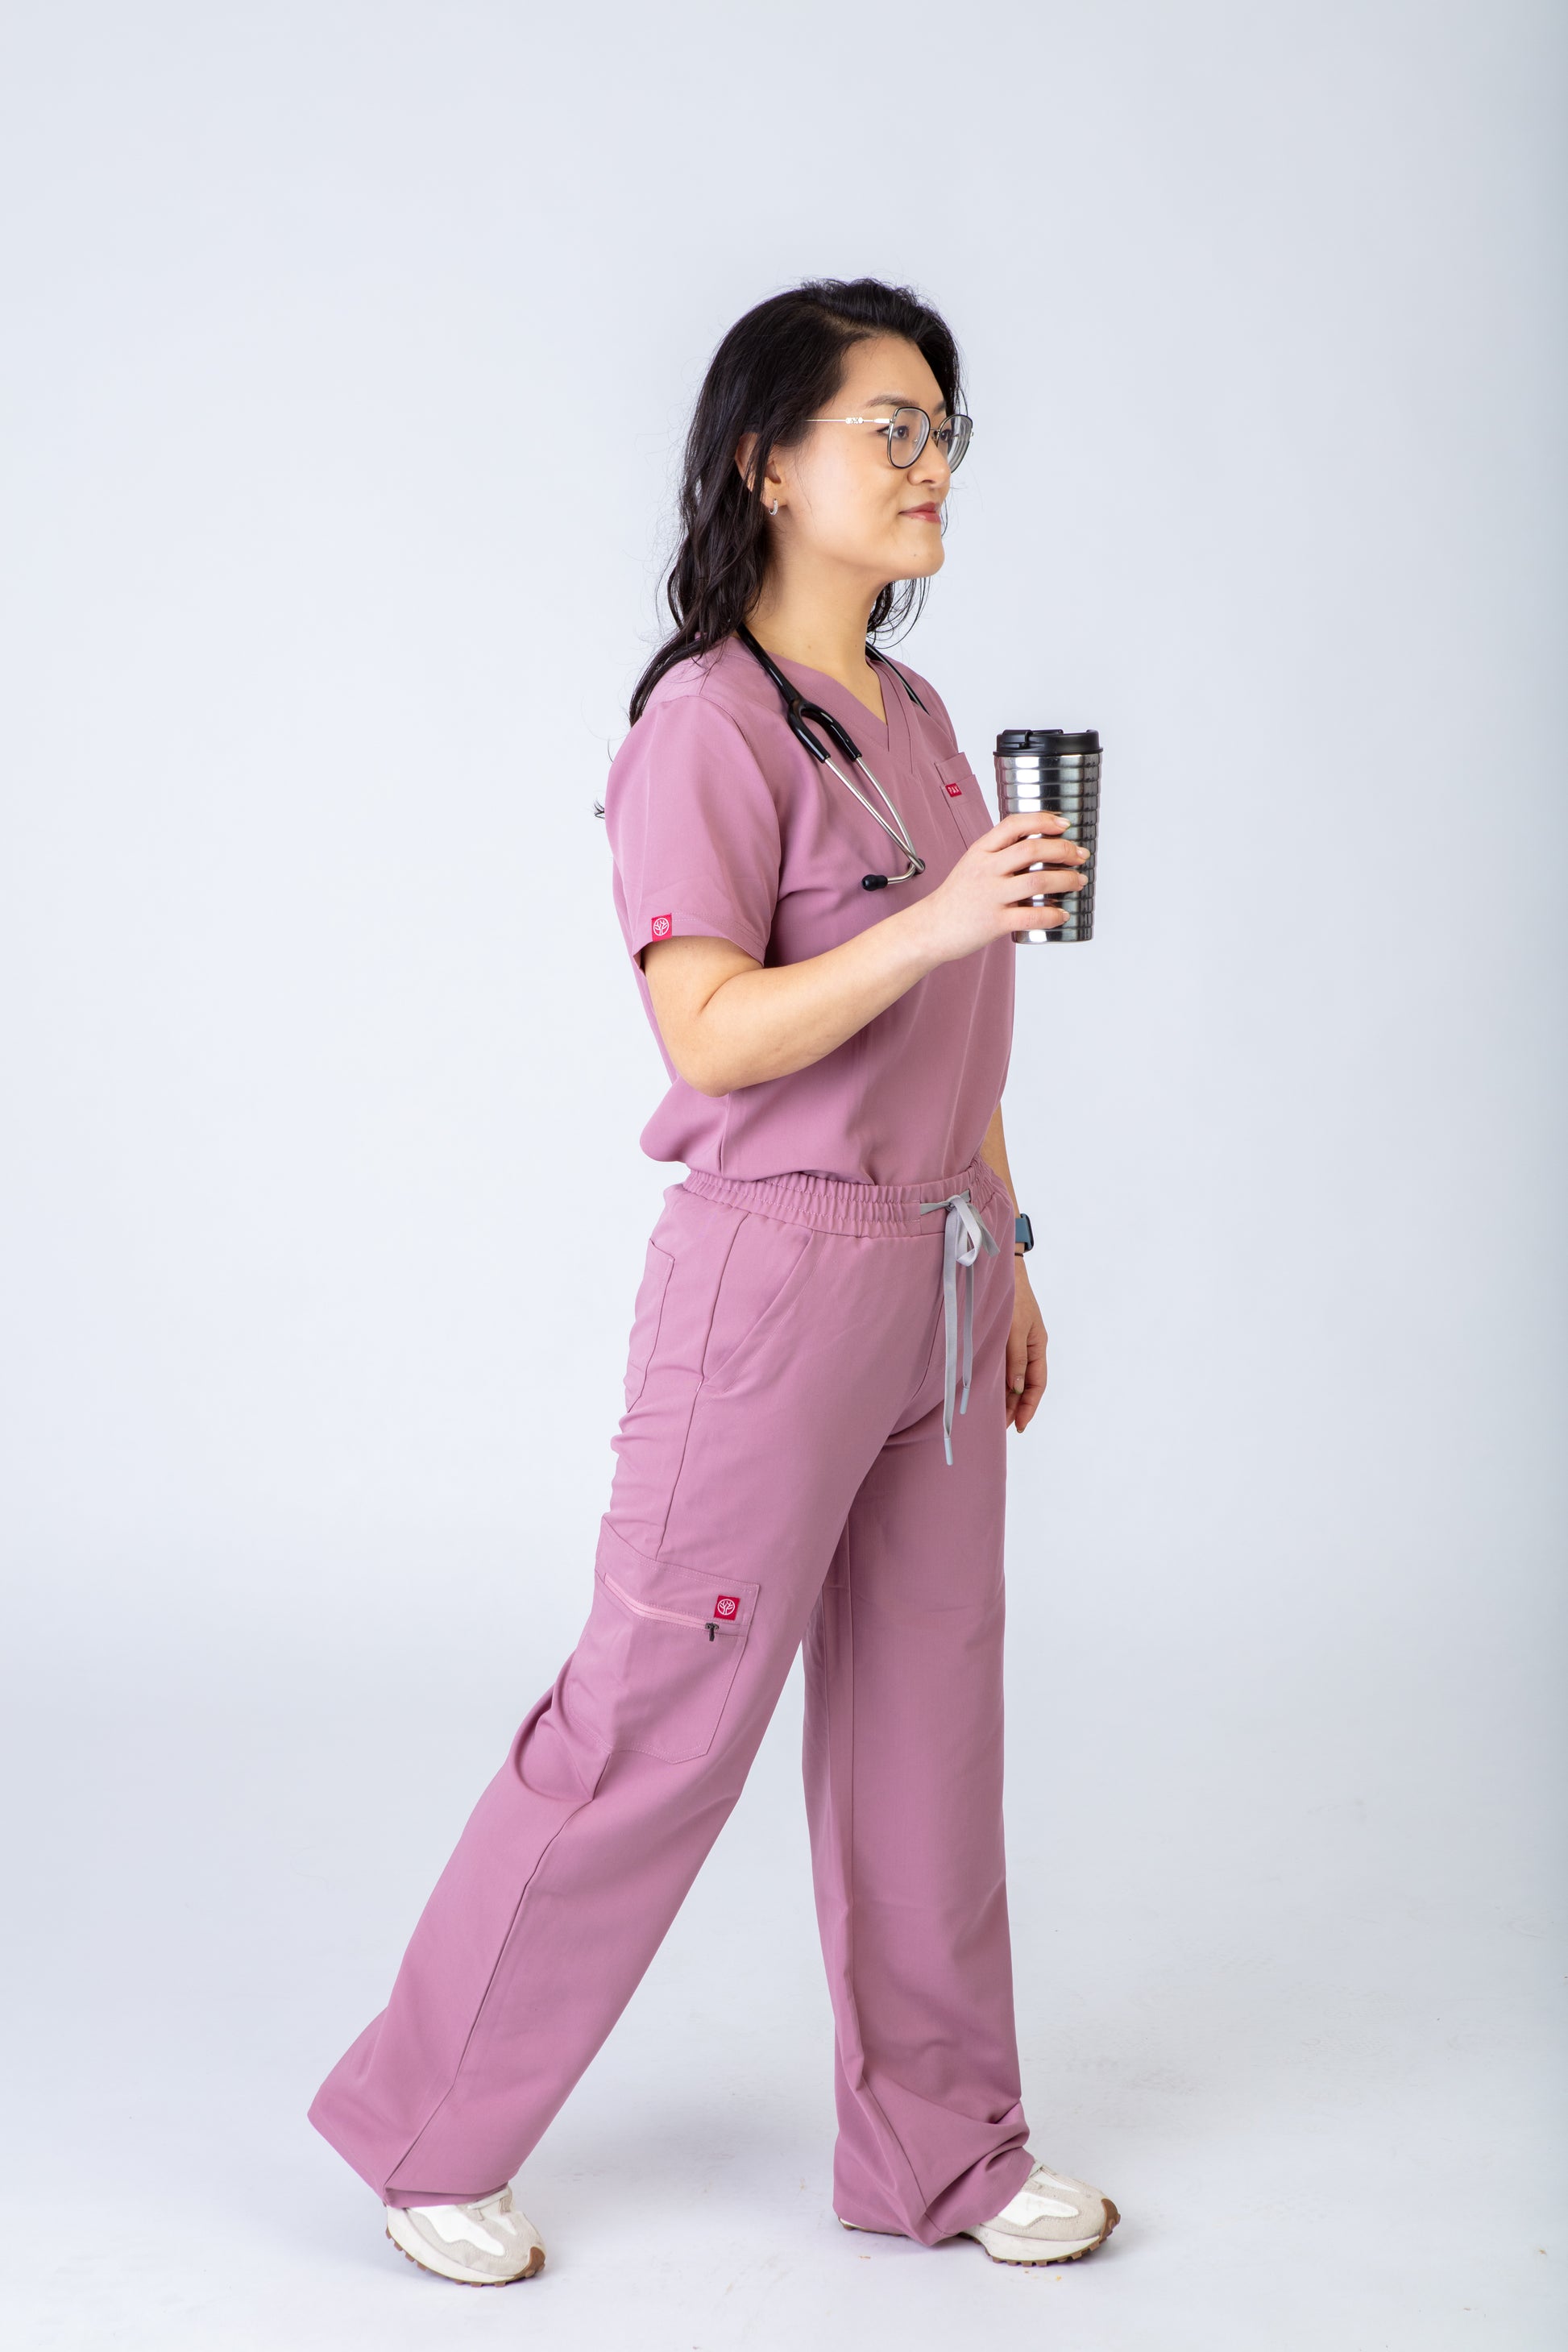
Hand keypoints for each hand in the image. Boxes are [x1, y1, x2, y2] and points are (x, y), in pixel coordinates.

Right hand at [910, 810, 1089, 965]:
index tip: (1063, 825)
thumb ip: (999, 855)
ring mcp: (990, 895)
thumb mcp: (972, 865)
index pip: (1014, 824)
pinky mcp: (994, 922)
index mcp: (980, 851)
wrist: (930, 928)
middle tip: (1079, 856)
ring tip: (1078, 881)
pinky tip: (1062, 914)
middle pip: (1032, 849)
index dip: (1043, 820)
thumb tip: (1038, 848)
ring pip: (1037, 880)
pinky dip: (1053, 915)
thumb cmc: (955, 899)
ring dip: (1066, 880)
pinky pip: (1031, 916)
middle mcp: (985, 870)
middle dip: (1063, 850)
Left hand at [1006, 1257, 1046, 1433]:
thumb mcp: (1016, 1329)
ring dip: (1005, 1396)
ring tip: (992, 1416)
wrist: (1003, 1269)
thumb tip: (1017, 1388)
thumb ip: (1015, 1358)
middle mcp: (1028, 1347)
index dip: (1029, 1407)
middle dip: (1015, 1407)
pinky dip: (997, 1380)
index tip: (1018, 1425)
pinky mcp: (1002, 1338)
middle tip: (1000, 1427)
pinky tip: (987, 1390)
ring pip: (1013, 1377)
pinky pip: (1002, 1365)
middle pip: (1025, 1385)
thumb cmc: (1013, 1296)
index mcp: (1038, 1345)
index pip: (1037, 1384)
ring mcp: (1016, 1343)